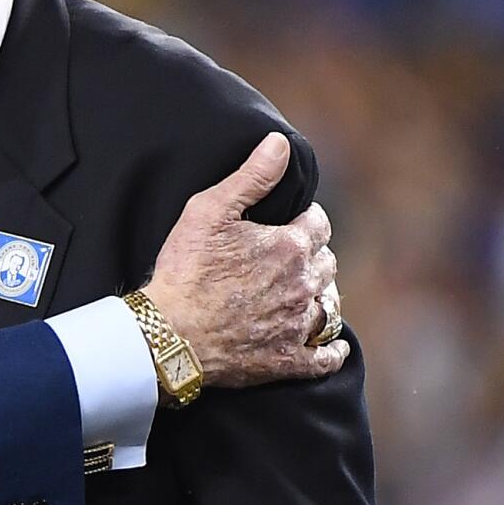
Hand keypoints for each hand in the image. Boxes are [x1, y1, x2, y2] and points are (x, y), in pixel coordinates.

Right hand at [141, 132, 346, 390]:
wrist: (169, 333)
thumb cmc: (185, 270)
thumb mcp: (209, 211)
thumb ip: (250, 177)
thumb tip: (281, 144)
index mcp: (289, 247)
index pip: (318, 223)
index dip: (305, 219)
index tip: (290, 221)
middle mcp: (303, 285)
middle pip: (327, 263)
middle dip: (312, 256)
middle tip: (290, 256)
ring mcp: (298, 325)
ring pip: (330, 305)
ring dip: (322, 295)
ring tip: (306, 292)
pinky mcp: (288, 360)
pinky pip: (324, 357)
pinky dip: (332, 350)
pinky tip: (333, 346)